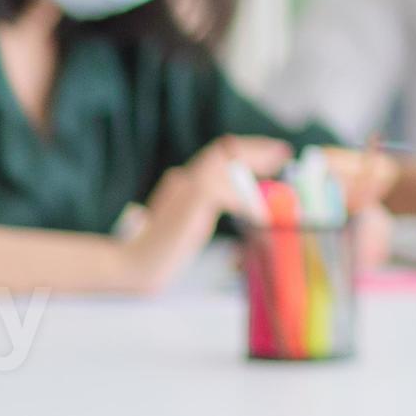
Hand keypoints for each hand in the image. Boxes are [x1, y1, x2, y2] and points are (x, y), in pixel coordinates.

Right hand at [117, 134, 293, 294]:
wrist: (133, 266)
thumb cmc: (160, 250)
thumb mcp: (185, 220)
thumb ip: (200, 203)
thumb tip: (229, 193)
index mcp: (183, 181)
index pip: (219, 154)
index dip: (248, 149)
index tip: (272, 152)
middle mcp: (183, 178)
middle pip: (224, 151)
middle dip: (256, 149)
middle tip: (282, 152)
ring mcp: (185, 188)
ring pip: (225, 165)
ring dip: (253, 169)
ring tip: (275, 174)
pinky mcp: (190, 202)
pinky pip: (223, 191)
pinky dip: (244, 201)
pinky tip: (257, 214)